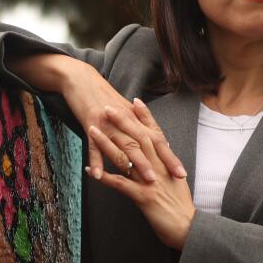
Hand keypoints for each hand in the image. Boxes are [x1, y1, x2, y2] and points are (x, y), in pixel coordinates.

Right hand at [6, 53, 186, 180]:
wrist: (81, 79)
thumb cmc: (102, 96)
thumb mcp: (123, 109)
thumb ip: (137, 124)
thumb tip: (152, 140)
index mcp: (134, 118)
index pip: (157, 139)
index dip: (169, 155)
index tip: (181, 172)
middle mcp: (125, 120)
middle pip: (146, 144)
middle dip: (161, 162)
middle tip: (173, 179)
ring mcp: (108, 123)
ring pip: (124, 145)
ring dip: (136, 164)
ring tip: (145, 182)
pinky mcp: (90, 124)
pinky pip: (94, 146)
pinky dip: (96, 161)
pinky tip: (98, 175)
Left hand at [86, 101, 194, 249]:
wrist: (189, 229)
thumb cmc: (181, 208)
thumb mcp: (175, 182)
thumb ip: (166, 167)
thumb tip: (161, 154)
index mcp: (166, 164)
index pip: (155, 134)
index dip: (145, 117)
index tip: (134, 101)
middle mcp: (158, 168)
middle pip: (139, 139)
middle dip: (123, 122)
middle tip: (107, 107)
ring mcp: (150, 182)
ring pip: (126, 157)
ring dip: (107, 143)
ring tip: (91, 130)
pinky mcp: (143, 198)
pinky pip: (120, 185)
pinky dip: (104, 177)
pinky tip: (89, 171)